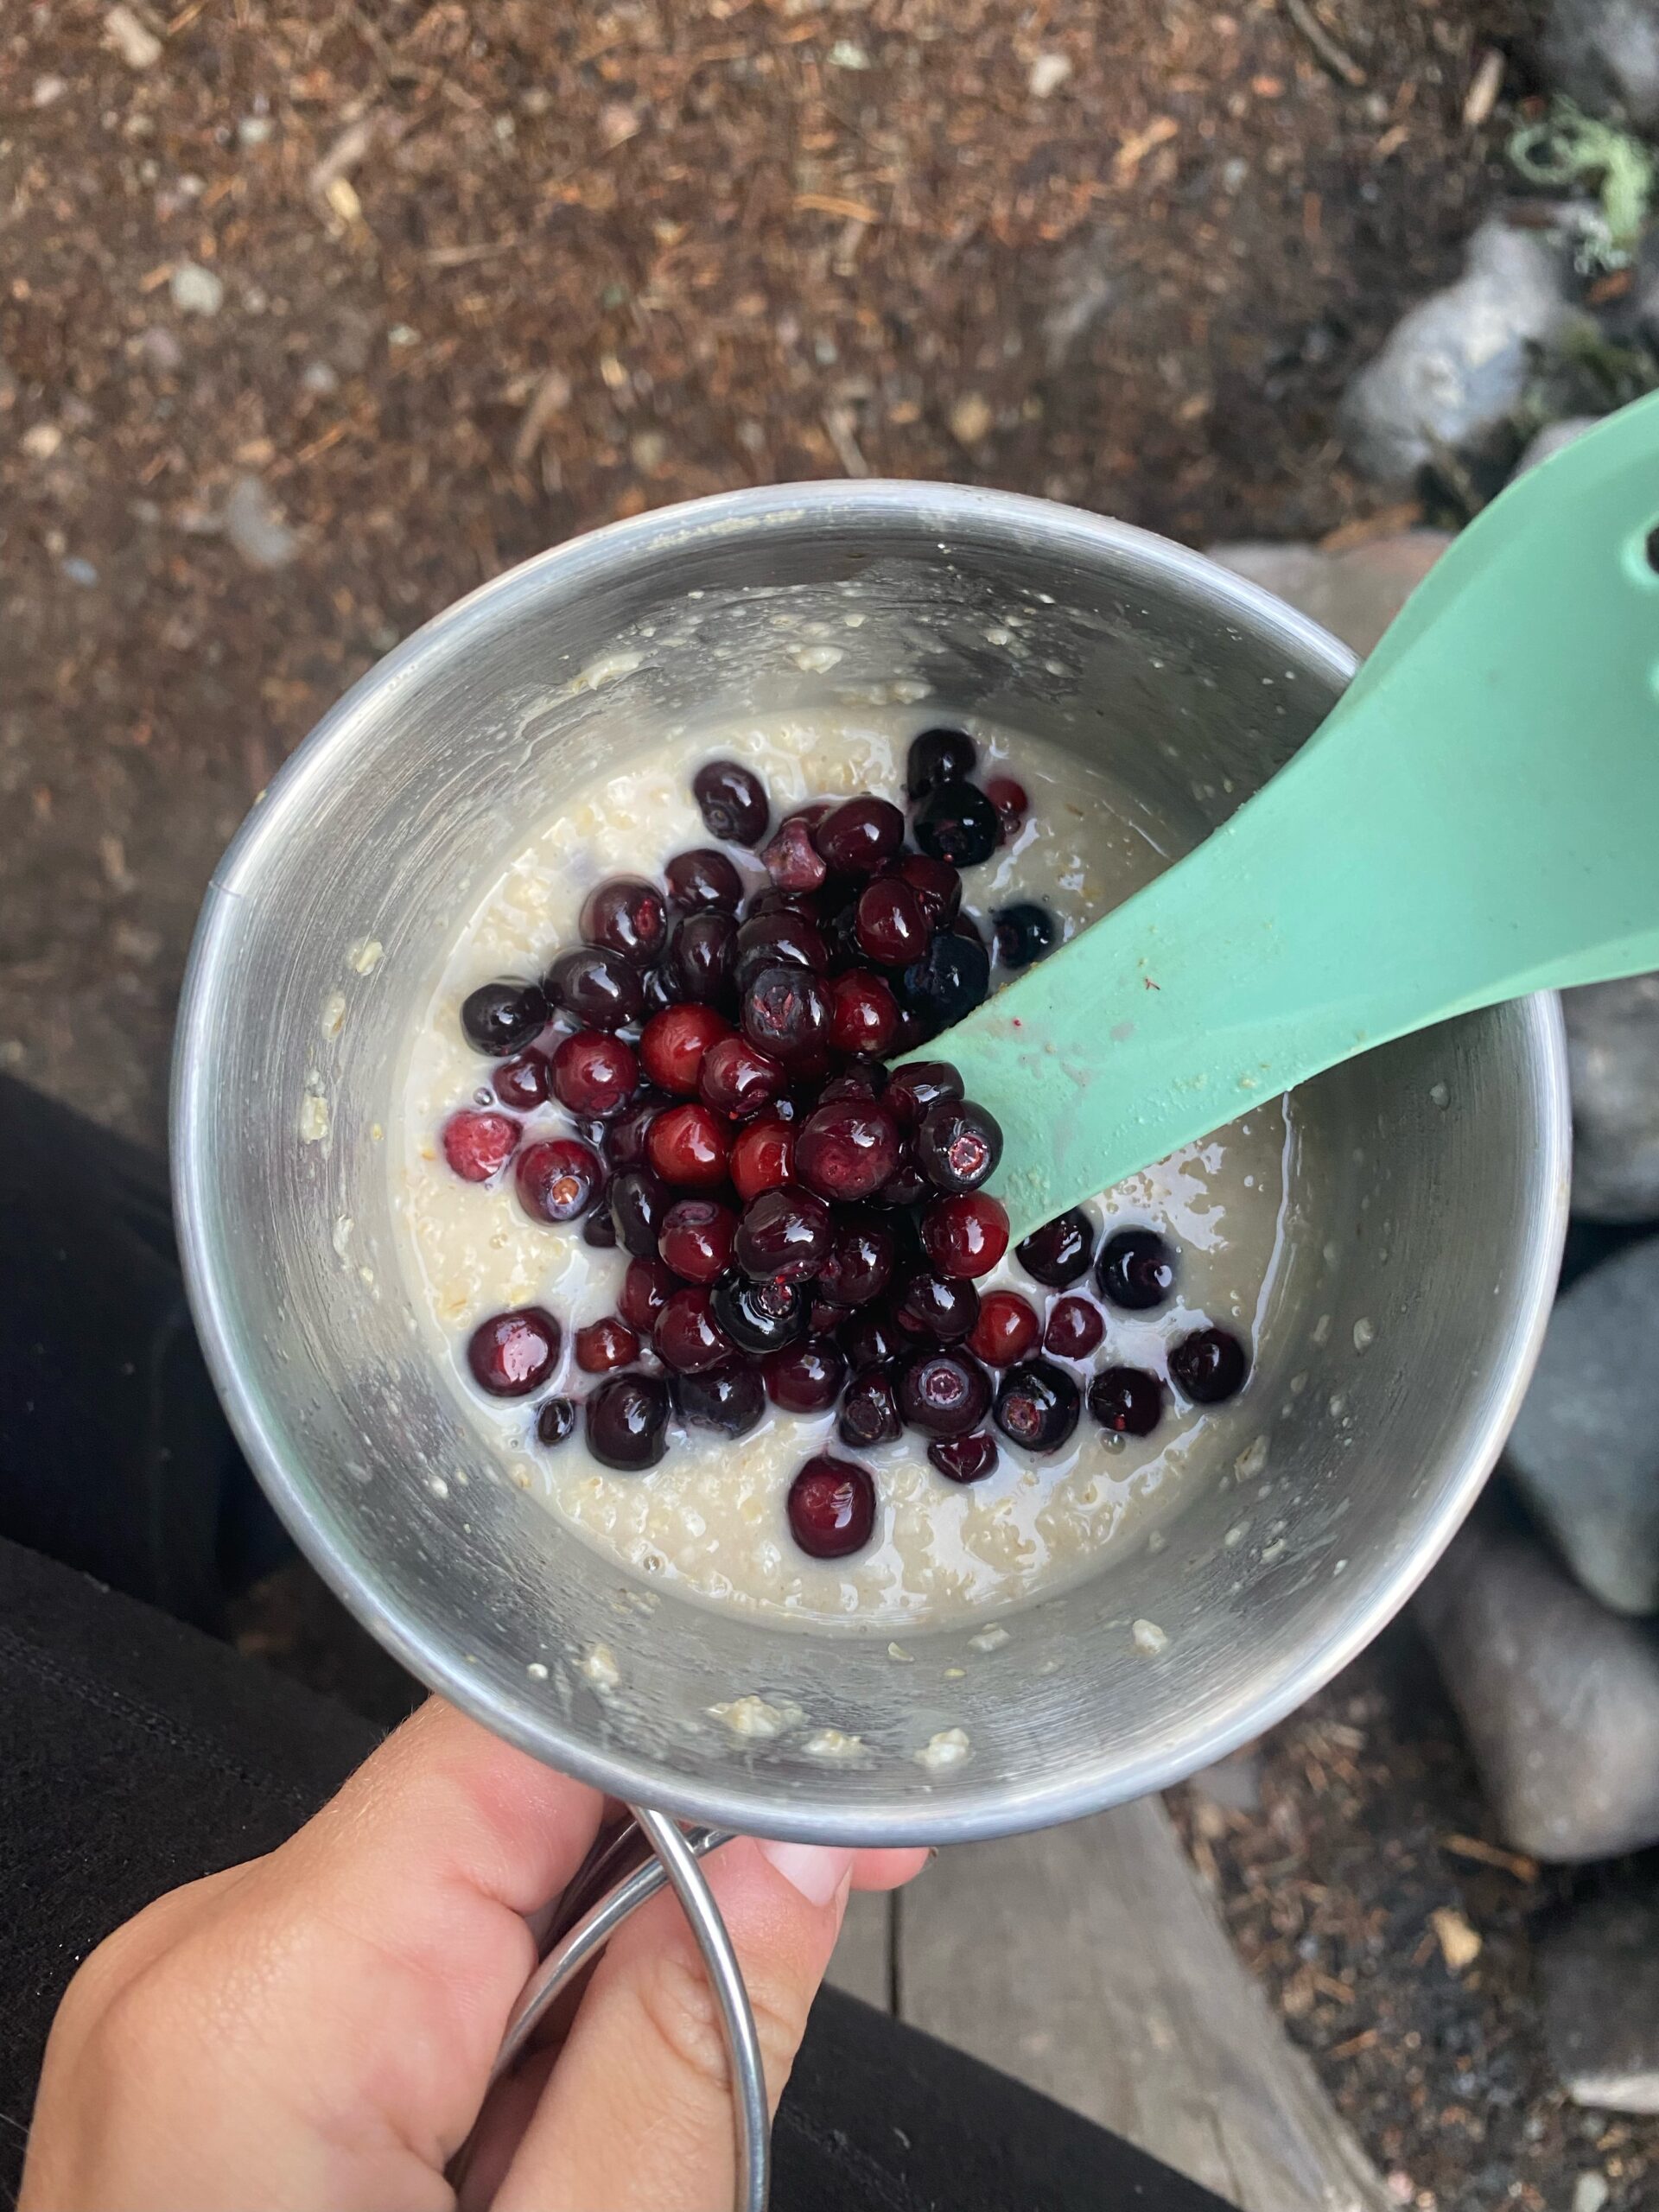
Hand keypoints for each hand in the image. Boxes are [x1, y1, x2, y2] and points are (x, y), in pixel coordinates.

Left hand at [20, 1698, 926, 2211]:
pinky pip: (396, 1986)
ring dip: (579, 1987)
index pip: (514, 1729)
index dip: (691, 1735)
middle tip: (768, 1999)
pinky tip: (531, 2160)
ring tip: (606, 2154)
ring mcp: (183, 2024)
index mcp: (267, 1993)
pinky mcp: (203, 2075)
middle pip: (490, 1814)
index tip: (827, 1791)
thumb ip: (693, 2035)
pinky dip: (500, 2043)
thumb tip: (795, 1849)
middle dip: (652, 1885)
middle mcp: (197, 1971)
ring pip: (458, 1903)